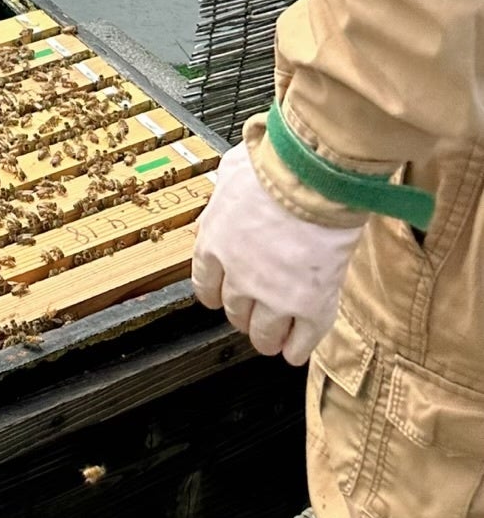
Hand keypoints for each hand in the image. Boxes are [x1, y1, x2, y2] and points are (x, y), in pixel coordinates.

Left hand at [190, 141, 364, 366]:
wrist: (311, 180)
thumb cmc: (274, 167)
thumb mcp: (232, 172)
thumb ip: (225, 191)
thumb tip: (225, 194)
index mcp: (214, 244)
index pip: (205, 286)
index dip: (216, 293)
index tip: (223, 296)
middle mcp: (237, 276)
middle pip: (233, 313)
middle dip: (244, 313)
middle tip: (255, 310)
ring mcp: (273, 296)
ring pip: (264, 335)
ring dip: (268, 337)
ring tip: (275, 335)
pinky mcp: (309, 307)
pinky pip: (300, 343)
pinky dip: (297, 350)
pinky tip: (297, 349)